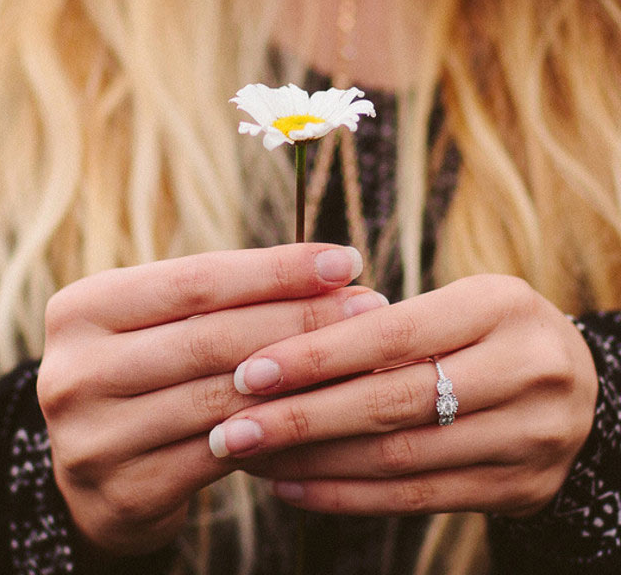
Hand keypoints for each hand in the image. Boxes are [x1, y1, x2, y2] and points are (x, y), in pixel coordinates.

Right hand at [37, 244, 385, 553]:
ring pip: (223, 398)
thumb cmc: (146, 367)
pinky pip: (224, 455)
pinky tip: (326, 409)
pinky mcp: (125, 492)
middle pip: (212, 338)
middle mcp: (75, 372)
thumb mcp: (163, 321)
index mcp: (82, 308)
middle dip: (302, 320)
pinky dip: (280, 429)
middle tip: (369, 304)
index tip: (344, 260)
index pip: (196, 281)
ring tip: (361, 354)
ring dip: (303, 376)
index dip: (276, 270)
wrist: (94, 461)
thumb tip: (329, 271)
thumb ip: (225, 297)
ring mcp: (93, 439)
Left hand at [208, 275, 597, 517]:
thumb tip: (282, 351)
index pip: (392, 334)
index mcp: (499, 306)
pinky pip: (420, 498)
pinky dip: (348, 497)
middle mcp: (525, 370)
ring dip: (314, 463)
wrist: (570, 378)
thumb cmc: (486, 328)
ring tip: (253, 458)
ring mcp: (531, 437)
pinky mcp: (522, 488)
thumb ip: (381, 326)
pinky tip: (296, 487)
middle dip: (301, 418)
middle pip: (392, 403)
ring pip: (400, 458)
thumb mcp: (451, 304)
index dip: (316, 355)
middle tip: (231, 427)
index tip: (248, 371)